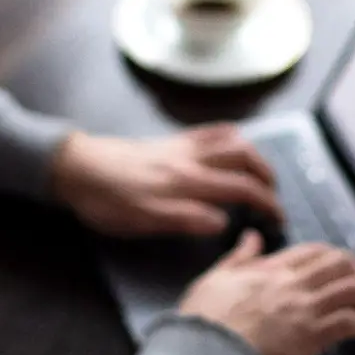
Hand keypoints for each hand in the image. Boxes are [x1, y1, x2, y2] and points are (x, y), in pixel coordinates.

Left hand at [51, 124, 282, 237]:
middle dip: (267, 177)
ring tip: (262, 173)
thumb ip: (185, 219)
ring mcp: (181, 146)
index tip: (279, 219)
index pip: (241, 189)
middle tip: (275, 197)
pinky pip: (210, 130)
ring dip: (254, 155)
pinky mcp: (170, 140)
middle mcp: (190, 159)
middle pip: (244, 159)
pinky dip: (231, 135)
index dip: (266, 203)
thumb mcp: (142, 220)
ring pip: (231, 140)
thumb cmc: (106, 200)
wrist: (75, 166)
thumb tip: (224, 223)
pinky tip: (234, 143)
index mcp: (187, 182)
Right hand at [178, 232, 354, 354]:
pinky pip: (349, 322)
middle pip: (342, 264)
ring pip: (352, 290)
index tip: (344, 266)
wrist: (206, 348)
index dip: (336, 256)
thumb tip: (251, 237)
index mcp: (272, 268)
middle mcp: (293, 284)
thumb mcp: (217, 276)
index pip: (315, 251)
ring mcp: (304, 309)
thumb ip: (239, 256)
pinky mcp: (311, 336)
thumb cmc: (206, 317)